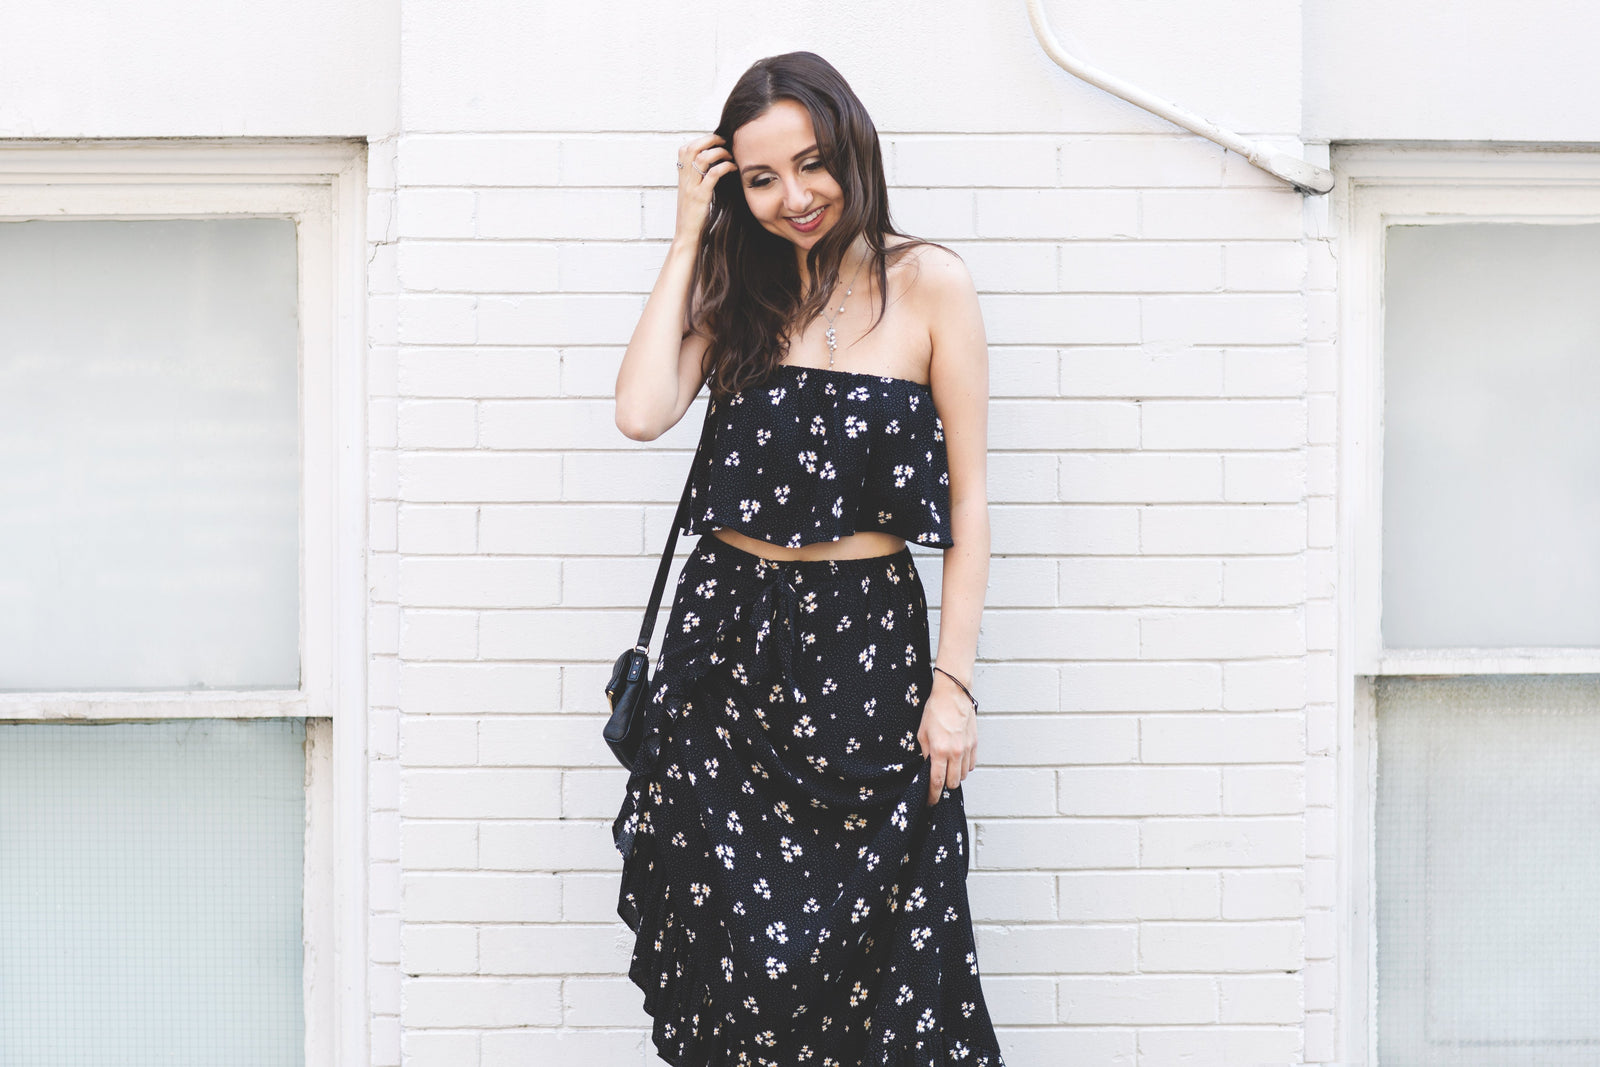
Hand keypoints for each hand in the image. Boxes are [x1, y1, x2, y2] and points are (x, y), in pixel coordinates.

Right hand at [674, 134, 736, 241]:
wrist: (686, 235)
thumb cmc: (692, 217)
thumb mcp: (691, 194)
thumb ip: (696, 180)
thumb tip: (711, 167)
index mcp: (682, 177)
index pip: (685, 148)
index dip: (700, 140)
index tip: (714, 142)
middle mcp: (685, 179)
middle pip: (692, 147)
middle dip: (710, 139)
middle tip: (724, 142)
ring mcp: (692, 187)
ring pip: (703, 158)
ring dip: (719, 152)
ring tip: (729, 156)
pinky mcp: (701, 197)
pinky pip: (713, 174)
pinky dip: (725, 167)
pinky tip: (732, 168)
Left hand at [917, 669, 977, 805]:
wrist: (953, 694)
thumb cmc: (935, 710)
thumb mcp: (922, 733)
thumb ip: (925, 753)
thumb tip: (927, 767)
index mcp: (939, 751)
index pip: (937, 782)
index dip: (933, 795)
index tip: (930, 801)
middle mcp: (955, 753)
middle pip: (953, 783)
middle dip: (944, 786)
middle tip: (938, 783)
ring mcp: (967, 749)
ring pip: (963, 775)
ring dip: (955, 776)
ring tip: (947, 769)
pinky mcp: (974, 744)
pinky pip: (971, 765)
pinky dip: (964, 767)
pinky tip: (957, 761)